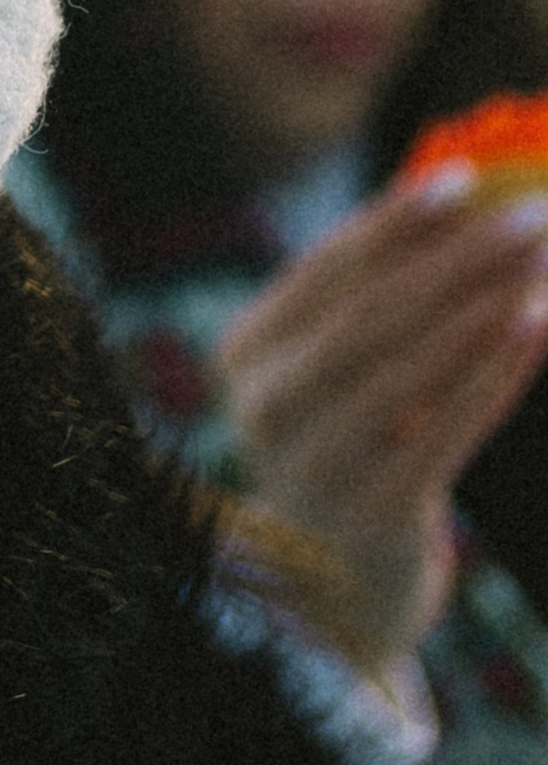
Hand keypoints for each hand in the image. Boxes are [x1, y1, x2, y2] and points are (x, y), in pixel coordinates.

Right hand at [216, 166, 547, 669]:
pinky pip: (444, 429)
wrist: (332, 588)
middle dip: (458, 257)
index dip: (396, 220)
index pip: (327, 268)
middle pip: (371, 312)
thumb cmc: (347, 445)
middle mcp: (265, 404)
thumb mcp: (336, 370)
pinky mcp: (372, 511)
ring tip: (544, 264)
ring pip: (408, 368)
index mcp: (246, 351)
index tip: (464, 177)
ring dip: (484, 307)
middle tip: (530, 215)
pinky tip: (535, 328)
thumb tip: (452, 191)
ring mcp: (314, 462)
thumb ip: (374, 293)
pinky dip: (493, 373)